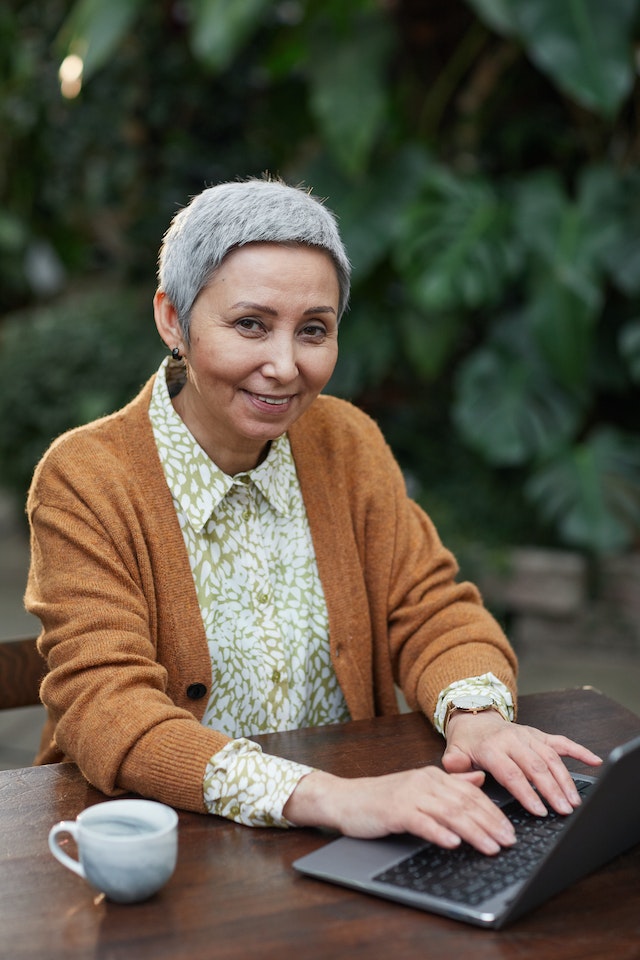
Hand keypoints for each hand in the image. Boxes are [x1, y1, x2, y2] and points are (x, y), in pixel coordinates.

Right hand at [283, 765, 516, 854]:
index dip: (494, 812)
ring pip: (449, 813)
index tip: (511, 831)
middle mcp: (424, 782)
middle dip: (490, 824)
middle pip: (464, 803)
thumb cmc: (382, 798)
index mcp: (433, 776)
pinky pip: (421, 821)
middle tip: (509, 841)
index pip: (471, 794)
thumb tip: (479, 779)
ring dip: (473, 831)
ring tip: (490, 847)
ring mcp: (409, 795)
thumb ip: (450, 783)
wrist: (346, 799)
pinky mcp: (395, 810)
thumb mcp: (419, 787)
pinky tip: (453, 844)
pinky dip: (439, 832)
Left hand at [442, 710, 601, 816]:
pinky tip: (594, 761)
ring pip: (551, 757)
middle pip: (536, 766)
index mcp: (492, 748)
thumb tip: (463, 773)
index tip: (539, 811)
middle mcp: (513, 739)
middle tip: (564, 811)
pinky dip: (579, 751)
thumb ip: (456, 766)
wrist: (474, 717)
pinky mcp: (539, 734)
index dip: (526, 792)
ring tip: (574, 801)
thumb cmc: (466, 742)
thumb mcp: (454, 753)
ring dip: (565, 779)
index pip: (511, 772)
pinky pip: (561, 742)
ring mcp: (528, 736)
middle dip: (552, 790)